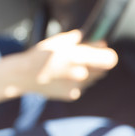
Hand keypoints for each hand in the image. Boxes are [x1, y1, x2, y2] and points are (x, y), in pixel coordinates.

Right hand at [0, 30, 117, 101]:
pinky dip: (77, 81)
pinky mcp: (72, 95)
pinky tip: (62, 76)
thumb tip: (98, 41)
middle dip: (96, 62)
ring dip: (87, 71)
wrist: (23, 76)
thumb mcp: (58, 41)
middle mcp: (81, 74)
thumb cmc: (40, 55)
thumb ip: (81, 40)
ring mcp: (78, 87)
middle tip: (82, 56)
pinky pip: (82, 86)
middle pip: (103, 69)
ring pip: (93, 78)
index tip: (101, 50)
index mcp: (79, 57)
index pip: (110, 59)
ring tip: (68, 66)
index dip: (107, 53)